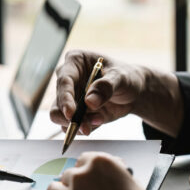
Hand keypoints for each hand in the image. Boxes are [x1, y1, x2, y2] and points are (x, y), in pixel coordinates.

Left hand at [38, 152, 162, 189]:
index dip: (87, 171)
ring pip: (52, 189)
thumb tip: (111, 175)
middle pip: (68, 175)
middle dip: (75, 185)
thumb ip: (116, 176)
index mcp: (101, 164)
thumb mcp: (134, 186)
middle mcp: (82, 177)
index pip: (83, 159)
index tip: (90, 179)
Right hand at [50, 50, 181, 136]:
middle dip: (70, 118)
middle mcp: (67, 81)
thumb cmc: (126, 77)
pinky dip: (85, 127)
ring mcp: (69, 98)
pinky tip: (100, 120)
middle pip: (57, 104)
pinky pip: (72, 126)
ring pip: (61, 118)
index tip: (71, 114)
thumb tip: (89, 102)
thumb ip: (106, 87)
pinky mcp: (74, 113)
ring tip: (99, 120)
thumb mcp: (121, 77)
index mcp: (75, 62)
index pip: (64, 81)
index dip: (65, 99)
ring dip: (78, 125)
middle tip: (85, 127)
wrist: (132, 92)